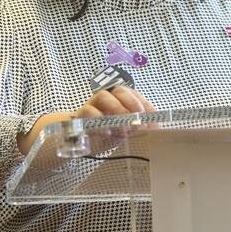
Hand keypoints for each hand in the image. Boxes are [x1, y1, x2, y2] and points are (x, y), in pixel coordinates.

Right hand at [17, 87, 155, 154]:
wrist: (74, 141)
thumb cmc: (102, 135)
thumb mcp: (122, 134)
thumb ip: (136, 130)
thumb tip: (156, 128)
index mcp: (119, 101)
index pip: (135, 95)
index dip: (145, 103)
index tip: (154, 117)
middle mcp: (106, 99)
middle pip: (119, 90)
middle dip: (131, 102)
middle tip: (139, 117)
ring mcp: (92, 105)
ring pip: (103, 96)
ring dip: (116, 108)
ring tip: (124, 126)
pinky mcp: (80, 115)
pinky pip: (87, 112)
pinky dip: (99, 121)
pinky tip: (108, 132)